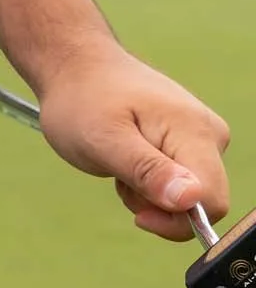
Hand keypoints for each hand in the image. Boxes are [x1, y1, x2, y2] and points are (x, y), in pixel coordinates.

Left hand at [36, 40, 231, 241]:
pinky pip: (181, 185)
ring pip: (190, 197)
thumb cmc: (82, 99)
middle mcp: (210, 133)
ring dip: (150, 195)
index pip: (212, 201)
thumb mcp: (103, 139)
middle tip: (121, 177)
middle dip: (160, 206)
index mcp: (195, 130)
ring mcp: (201, 137)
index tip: (138, 215)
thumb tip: (190, 198)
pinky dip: (151, 185)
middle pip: (203, 203)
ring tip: (120, 163)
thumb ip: (147, 170)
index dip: (177, 221)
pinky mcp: (189, 143)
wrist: (75, 66)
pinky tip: (128, 160)